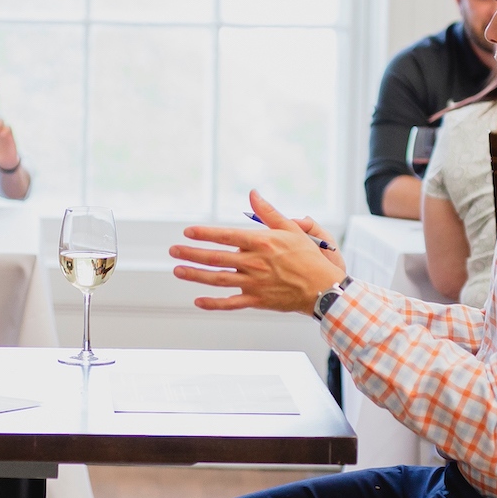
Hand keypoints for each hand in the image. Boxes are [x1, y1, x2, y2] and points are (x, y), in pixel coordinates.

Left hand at [169, 191, 347, 312]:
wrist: (323, 289)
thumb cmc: (309, 257)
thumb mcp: (292, 229)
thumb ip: (268, 212)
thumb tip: (253, 194)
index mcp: (261, 243)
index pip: (226, 236)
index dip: (205, 234)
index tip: (188, 232)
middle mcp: (254, 263)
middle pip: (215, 258)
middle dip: (191, 254)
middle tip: (173, 251)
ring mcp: (254, 283)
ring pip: (218, 280)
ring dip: (195, 275)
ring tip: (178, 271)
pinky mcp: (257, 300)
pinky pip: (231, 303)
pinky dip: (213, 304)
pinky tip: (198, 301)